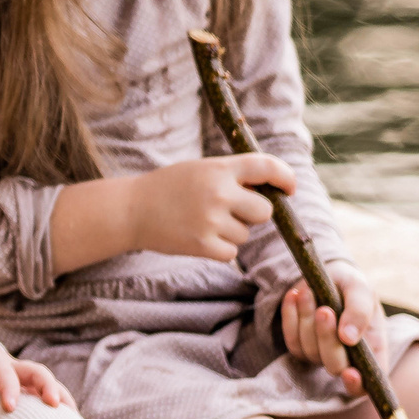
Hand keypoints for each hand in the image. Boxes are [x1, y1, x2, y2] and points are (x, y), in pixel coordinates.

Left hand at [0, 336, 70, 415]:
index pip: (5, 373)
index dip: (10, 389)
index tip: (10, 408)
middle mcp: (14, 367)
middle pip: (37, 372)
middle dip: (47, 386)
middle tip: (54, 405)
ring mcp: (23, 379)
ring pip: (48, 384)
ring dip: (61, 398)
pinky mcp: (27, 390)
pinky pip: (45, 397)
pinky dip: (59, 409)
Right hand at [132, 154, 294, 260]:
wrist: (130, 210)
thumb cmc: (168, 188)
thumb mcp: (200, 170)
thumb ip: (232, 176)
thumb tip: (272, 192)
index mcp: (219, 169)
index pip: (267, 167)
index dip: (285, 178)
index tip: (288, 190)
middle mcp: (219, 193)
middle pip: (264, 211)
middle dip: (253, 214)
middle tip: (229, 212)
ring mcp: (211, 220)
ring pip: (246, 233)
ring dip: (231, 232)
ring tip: (202, 222)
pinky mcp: (203, 245)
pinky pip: (232, 252)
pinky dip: (220, 249)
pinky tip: (198, 237)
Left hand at [281, 264, 383, 393]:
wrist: (328, 274)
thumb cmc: (351, 285)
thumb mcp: (361, 290)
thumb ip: (360, 311)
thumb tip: (348, 337)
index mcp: (373, 350)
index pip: (367, 384)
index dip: (358, 385)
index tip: (350, 372)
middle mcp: (348, 358)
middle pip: (334, 366)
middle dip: (327, 338)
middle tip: (324, 310)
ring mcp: (321, 354)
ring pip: (309, 350)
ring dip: (307, 320)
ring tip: (309, 292)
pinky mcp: (299, 345)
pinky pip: (291, 339)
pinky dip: (290, 316)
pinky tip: (295, 295)